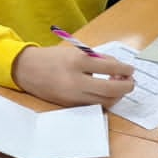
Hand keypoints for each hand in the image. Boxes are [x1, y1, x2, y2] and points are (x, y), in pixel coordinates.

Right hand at [11, 44, 134, 107]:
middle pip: (111, 89)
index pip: (110, 67)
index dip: (125, 69)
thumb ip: (96, 59)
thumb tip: (118, 68)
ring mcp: (73, 96)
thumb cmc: (52, 58)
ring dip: (117, 96)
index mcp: (77, 62)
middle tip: (130, 82)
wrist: (27, 70)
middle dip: (126, 86)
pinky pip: (95, 106)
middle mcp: (76, 81)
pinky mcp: (71, 106)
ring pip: (105, 101)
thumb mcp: (75, 52)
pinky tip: (106, 93)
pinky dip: (105, 100)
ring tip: (118, 87)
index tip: (130, 69)